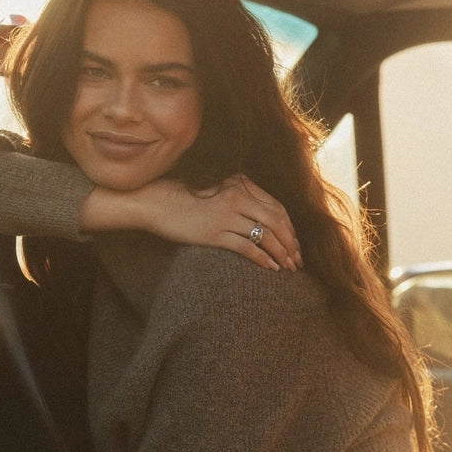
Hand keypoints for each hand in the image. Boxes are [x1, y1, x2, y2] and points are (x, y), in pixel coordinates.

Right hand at [82, 174, 302, 270]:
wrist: (154, 202)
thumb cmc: (183, 197)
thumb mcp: (215, 190)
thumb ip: (238, 197)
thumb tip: (260, 217)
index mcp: (241, 183)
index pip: (277, 207)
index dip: (290, 227)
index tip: (295, 243)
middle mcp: (237, 196)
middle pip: (277, 221)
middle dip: (291, 242)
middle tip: (297, 260)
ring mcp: (226, 214)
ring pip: (266, 235)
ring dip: (281, 253)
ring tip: (288, 267)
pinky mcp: (215, 232)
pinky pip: (247, 247)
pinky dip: (262, 258)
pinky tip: (270, 268)